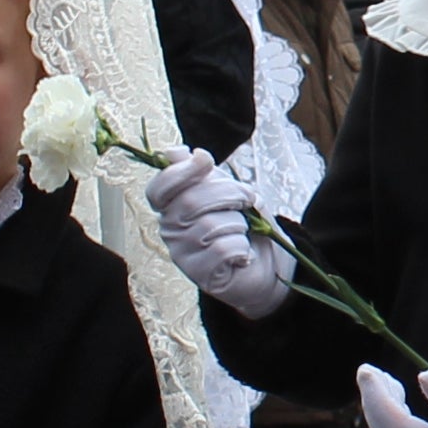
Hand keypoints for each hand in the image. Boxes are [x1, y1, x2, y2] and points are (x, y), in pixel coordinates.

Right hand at [147, 146, 289, 314]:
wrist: (268, 262)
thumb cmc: (244, 224)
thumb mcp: (227, 189)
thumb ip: (202, 173)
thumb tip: (175, 152)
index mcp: (171, 206)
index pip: (159, 188)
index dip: (181, 171)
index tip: (205, 159)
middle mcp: (170, 230)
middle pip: (190, 201)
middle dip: (228, 193)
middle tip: (246, 199)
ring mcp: (182, 255)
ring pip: (210, 225)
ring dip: (238, 224)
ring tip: (242, 231)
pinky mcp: (200, 275)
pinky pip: (223, 249)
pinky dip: (241, 248)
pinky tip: (242, 254)